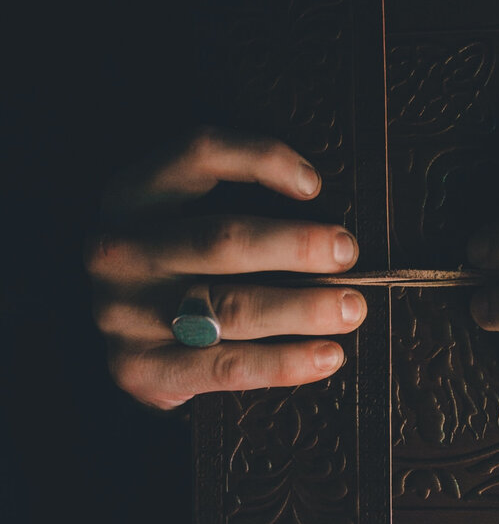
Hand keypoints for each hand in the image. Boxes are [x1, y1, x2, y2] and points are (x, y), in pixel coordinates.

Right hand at [85, 126, 366, 409]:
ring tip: (352, 308)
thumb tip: (329, 224)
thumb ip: (234, 207)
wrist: (123, 350)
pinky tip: (328, 357)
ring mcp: (124, 313)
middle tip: (346, 253)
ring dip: (304, 307)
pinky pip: (229, 366)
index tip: (315, 185)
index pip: (199, 154)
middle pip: (222, 239)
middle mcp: (120, 250)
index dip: (263, 159)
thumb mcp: (182, 221)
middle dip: (296, 245)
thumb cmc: (180, 271)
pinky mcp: (142, 369)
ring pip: (231, 306)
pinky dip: (286, 362)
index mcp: (132, 196)